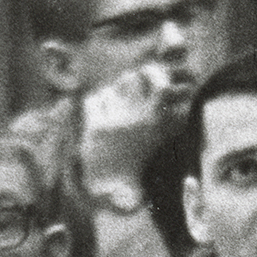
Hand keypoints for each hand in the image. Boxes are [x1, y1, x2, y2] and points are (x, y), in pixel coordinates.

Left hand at [80, 64, 169, 212]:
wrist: (114, 185)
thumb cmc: (136, 156)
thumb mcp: (156, 133)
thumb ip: (156, 105)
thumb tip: (144, 72)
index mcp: (160, 124)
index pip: (162, 87)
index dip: (156, 74)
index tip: (150, 72)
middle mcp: (140, 122)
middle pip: (132, 79)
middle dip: (128, 82)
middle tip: (125, 97)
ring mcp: (119, 124)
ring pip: (111, 90)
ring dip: (110, 98)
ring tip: (112, 115)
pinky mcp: (97, 128)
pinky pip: (94, 100)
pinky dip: (95, 106)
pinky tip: (98, 121)